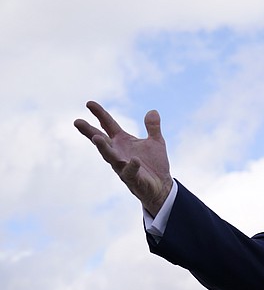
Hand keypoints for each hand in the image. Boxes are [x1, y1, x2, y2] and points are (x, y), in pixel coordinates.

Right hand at [75, 101, 173, 215]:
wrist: (162, 186)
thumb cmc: (154, 164)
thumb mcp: (156, 141)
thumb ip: (153, 127)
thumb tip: (153, 111)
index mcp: (123, 141)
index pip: (108, 125)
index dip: (99, 114)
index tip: (89, 103)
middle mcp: (119, 153)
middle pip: (101, 140)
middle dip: (90, 131)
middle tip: (77, 122)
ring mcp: (123, 166)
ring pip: (110, 157)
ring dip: (103, 148)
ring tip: (97, 138)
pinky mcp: (133, 178)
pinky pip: (130, 172)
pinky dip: (131, 166)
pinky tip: (133, 160)